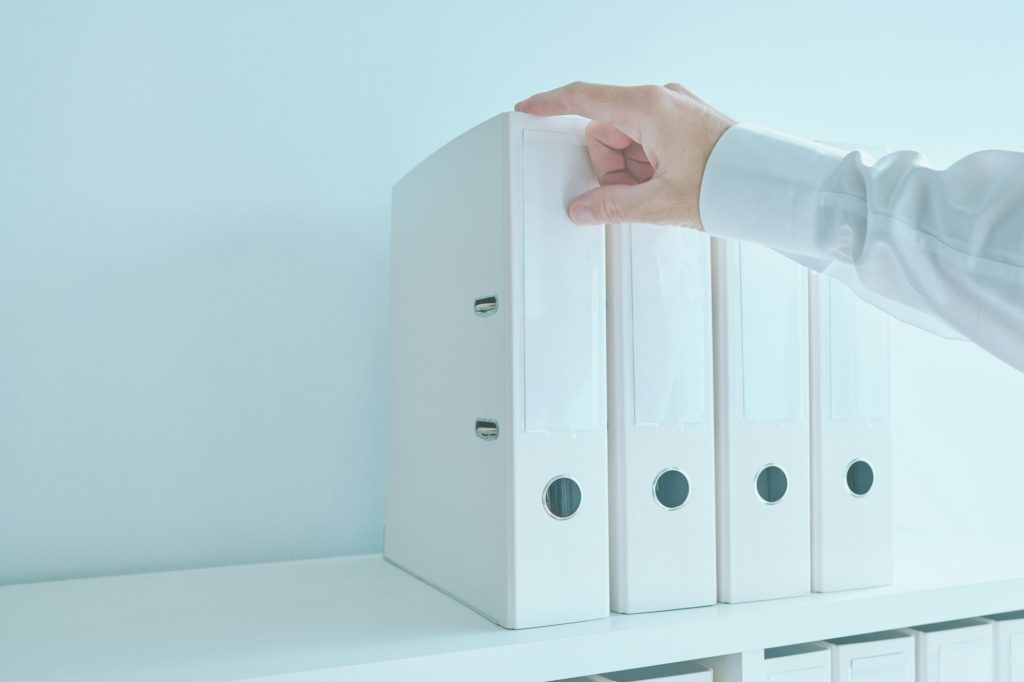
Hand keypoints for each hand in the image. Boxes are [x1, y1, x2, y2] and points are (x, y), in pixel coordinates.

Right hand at [515, 82, 734, 228]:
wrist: (770, 184)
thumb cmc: (726, 182)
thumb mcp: (660, 203)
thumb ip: (613, 206)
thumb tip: (582, 208)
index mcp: (649, 108)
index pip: (584, 98)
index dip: (550, 104)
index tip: (527, 108)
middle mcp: (660, 100)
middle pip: (605, 131)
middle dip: (610, 167)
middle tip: (636, 193)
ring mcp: (674, 110)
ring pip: (626, 140)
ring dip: (631, 171)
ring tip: (660, 192)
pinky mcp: (685, 122)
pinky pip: (647, 142)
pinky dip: (648, 166)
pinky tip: (667, 184)